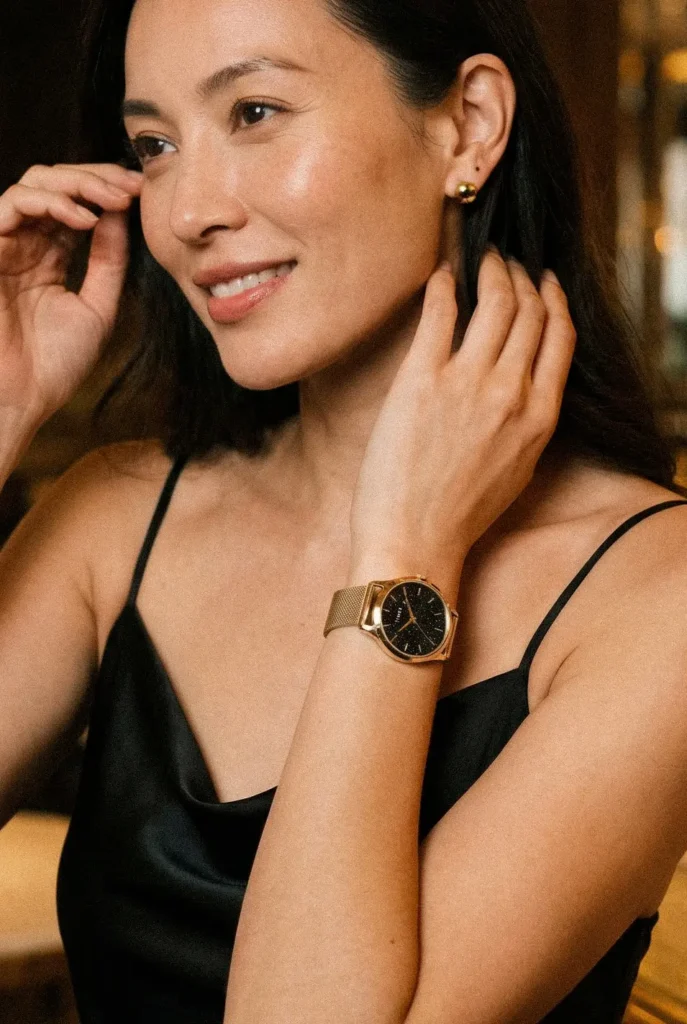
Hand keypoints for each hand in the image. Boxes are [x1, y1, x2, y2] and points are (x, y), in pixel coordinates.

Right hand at [0, 162, 142, 424]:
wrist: (21, 398)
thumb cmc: (54, 364)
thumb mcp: (98, 306)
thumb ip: (108, 260)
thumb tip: (120, 214)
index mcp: (47, 257)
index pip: (76, 205)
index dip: (107, 190)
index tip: (142, 192)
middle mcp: (24, 244)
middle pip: (56, 183)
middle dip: (98, 178)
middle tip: (133, 187)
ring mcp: (4, 244)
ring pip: (35, 183)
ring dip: (80, 184)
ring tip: (114, 200)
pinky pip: (13, 204)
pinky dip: (52, 202)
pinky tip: (86, 220)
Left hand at [348, 248, 576, 598]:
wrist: (415, 541)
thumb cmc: (459, 515)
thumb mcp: (517, 469)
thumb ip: (528, 422)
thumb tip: (524, 384)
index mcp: (540, 415)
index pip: (561, 335)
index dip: (554, 297)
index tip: (544, 279)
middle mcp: (512, 392)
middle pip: (530, 309)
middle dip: (520, 275)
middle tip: (504, 261)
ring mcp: (468, 382)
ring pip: (494, 301)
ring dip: (489, 270)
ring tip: (478, 259)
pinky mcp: (422, 379)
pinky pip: (440, 312)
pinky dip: (444, 283)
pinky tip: (440, 273)